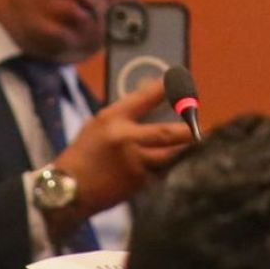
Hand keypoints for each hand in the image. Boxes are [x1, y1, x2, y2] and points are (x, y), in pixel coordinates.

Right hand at [43, 79, 191, 241]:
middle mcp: (126, 140)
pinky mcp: (139, 184)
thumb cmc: (84, 153)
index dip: (165, 88)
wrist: (70, 189)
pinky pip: (162, 172)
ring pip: (170, 155)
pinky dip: (169, 165)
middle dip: (188, 127)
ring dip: (184, 148)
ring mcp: (134, 164)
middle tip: (199, 121)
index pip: (144, 98)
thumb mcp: (98, 124)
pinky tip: (173, 161)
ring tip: (195, 140)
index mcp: (112, 119)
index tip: (179, 79)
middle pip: (167, 133)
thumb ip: (125, 113)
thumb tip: (153, 94)